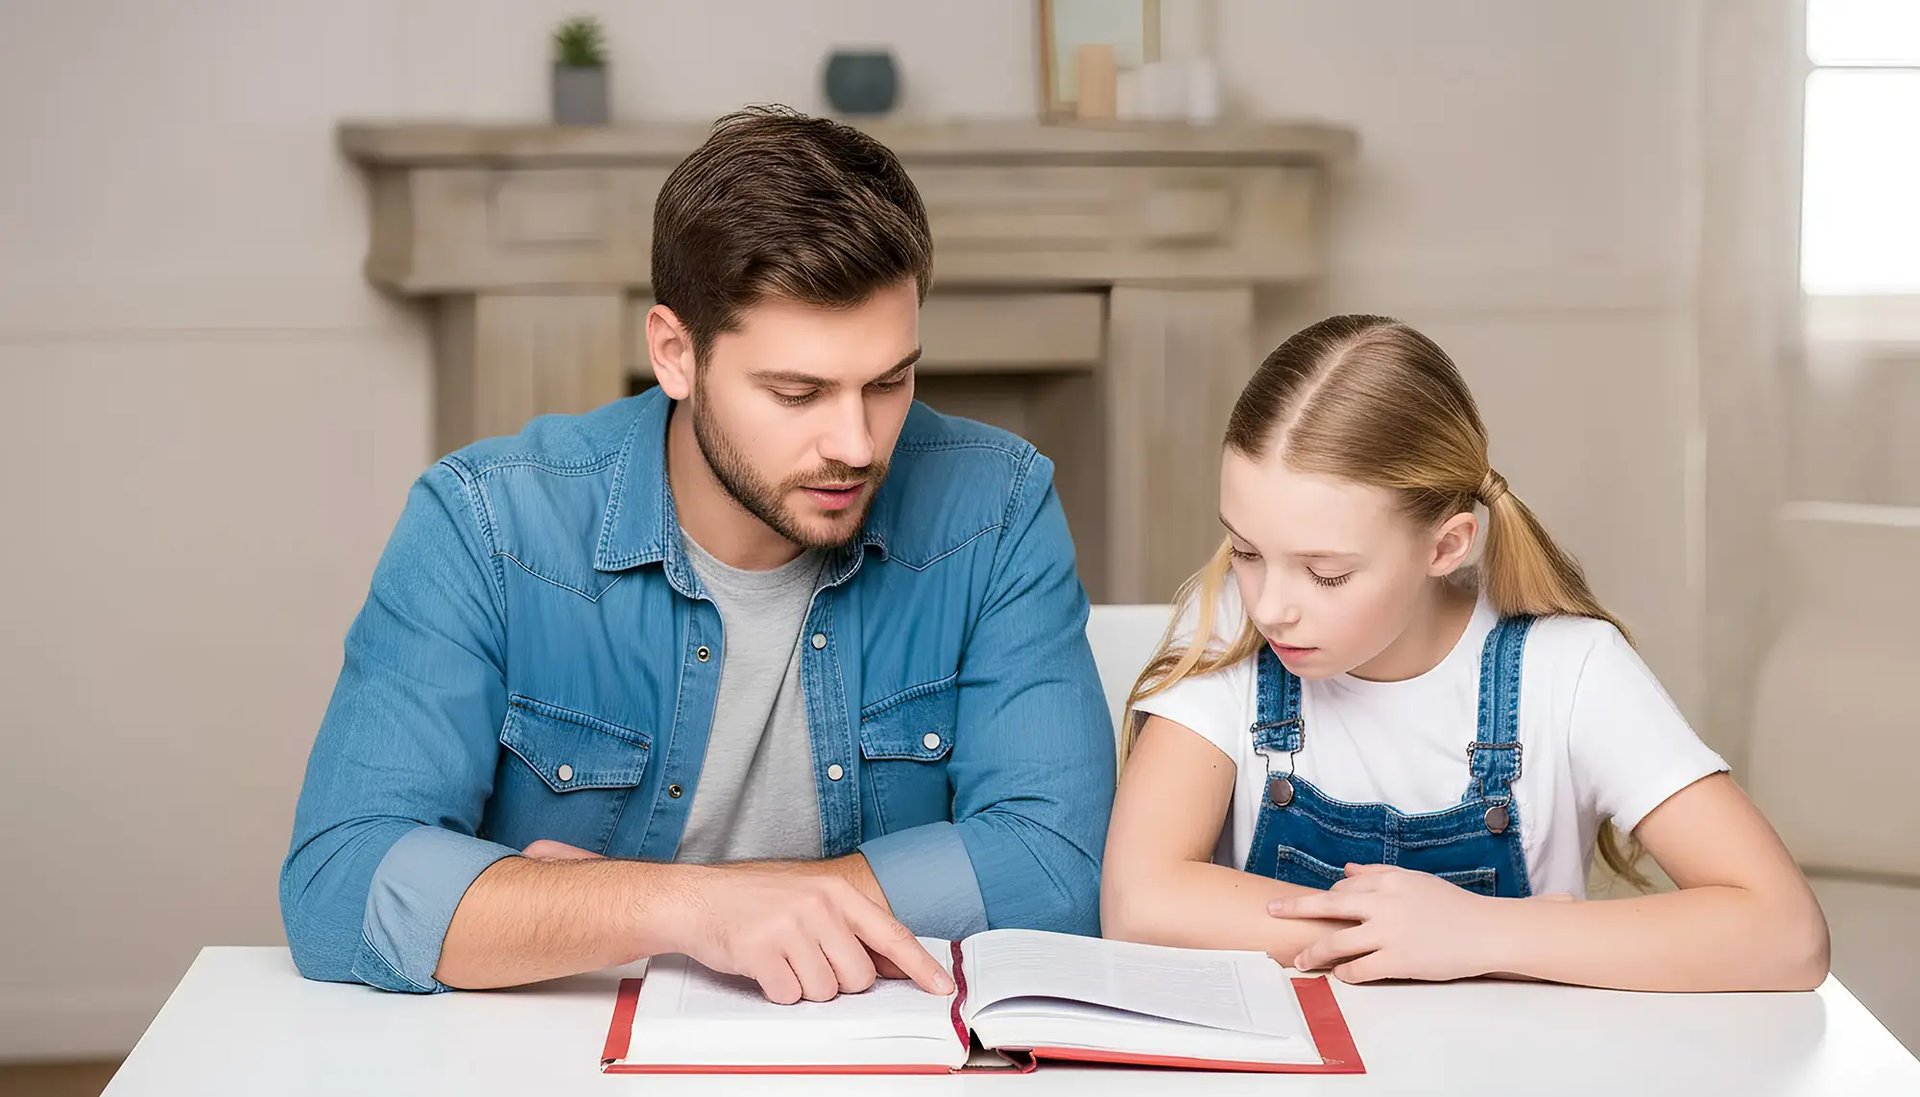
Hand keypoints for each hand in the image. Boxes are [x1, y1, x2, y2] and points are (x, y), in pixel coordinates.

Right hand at [521, 840, 942, 997]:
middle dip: (837, 980)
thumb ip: (850, 927)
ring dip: (804, 986)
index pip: (891, 935)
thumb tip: (893, 965)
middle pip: (858, 977)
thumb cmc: (755, 900)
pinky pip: (789, 995)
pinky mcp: (761, 951)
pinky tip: (762, 966)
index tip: (942, 988)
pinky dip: (777, 991)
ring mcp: (790, 927)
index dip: (920, 967)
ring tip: (781, 958)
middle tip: (807, 959)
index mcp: (836, 892)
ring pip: (825, 991)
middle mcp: (818, 906)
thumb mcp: (809, 898)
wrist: (696, 898)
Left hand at [1267, 863, 1511, 983]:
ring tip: (1301, 960)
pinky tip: (1340, 975)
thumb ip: (1376, 875)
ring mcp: (1389, 933)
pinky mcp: (1398, 961)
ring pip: (1337, 942)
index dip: (1323, 901)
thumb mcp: (1413, 880)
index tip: (1309, 908)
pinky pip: (1360, 969)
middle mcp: (1383, 904)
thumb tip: (1345, 871)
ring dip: (1314, 953)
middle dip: (1294, 909)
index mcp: (1386, 882)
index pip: (1341, 889)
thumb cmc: (1451, 905)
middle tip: (1272, 912)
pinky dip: (1345, 973)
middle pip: (1327, 906)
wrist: (1485, 931)